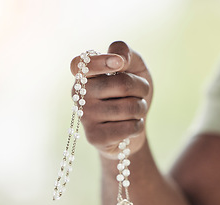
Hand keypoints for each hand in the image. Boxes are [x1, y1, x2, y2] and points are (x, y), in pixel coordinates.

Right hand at [70, 41, 152, 159]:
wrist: (132, 126)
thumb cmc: (131, 92)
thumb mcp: (134, 66)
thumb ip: (125, 52)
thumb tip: (119, 59)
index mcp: (84, 73)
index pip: (82, 63)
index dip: (102, 62)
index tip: (120, 63)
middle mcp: (78, 93)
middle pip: (121, 84)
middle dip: (141, 88)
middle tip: (139, 92)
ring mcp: (85, 116)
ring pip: (129, 108)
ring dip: (141, 108)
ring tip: (134, 110)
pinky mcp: (94, 137)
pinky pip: (129, 127)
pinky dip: (138, 125)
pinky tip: (130, 125)